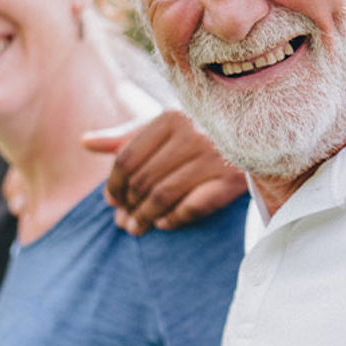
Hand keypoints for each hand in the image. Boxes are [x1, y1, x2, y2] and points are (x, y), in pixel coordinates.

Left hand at [83, 110, 247, 234]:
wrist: (261, 136)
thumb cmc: (205, 129)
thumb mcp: (168, 125)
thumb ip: (127, 136)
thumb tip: (85, 142)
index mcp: (171, 116)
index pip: (127, 158)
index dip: (113, 184)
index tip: (110, 200)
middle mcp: (192, 134)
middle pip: (142, 180)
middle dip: (127, 206)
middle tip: (122, 221)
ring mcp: (213, 157)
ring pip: (163, 196)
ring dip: (145, 217)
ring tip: (136, 228)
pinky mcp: (231, 180)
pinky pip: (192, 207)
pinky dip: (174, 219)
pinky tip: (163, 224)